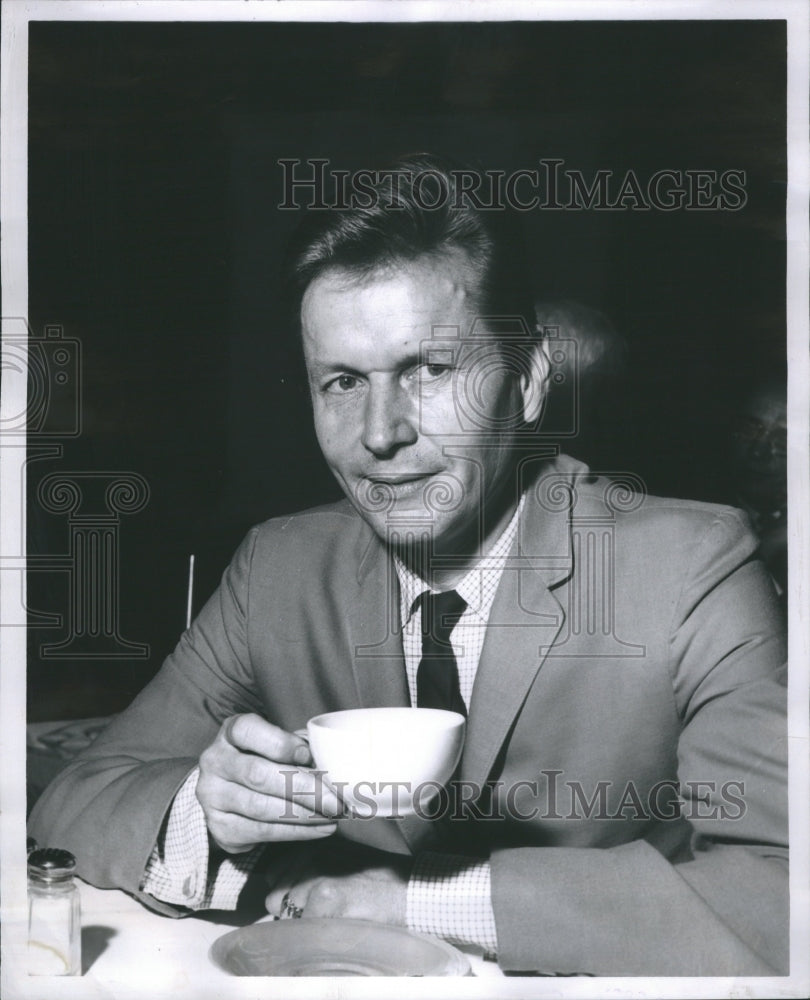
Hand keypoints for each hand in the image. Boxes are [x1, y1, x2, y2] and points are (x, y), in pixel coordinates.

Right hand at [196, 713, 341, 853]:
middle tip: (335, 800)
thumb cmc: (265, 759)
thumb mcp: (277, 743)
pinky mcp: (220, 827)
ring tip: (332, 815)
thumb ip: (299, 748)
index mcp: (230, 732)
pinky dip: (296, 832)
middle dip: (303, 789)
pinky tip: (319, 828)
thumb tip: (332, 765)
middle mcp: (215, 762)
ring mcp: (213, 796)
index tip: (308, 755)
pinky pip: (261, 832)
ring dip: (303, 814)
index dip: (280, 743)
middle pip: (258, 775)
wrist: (232, 791)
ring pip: (261, 807)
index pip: (248, 731)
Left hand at [264, 841, 411, 924]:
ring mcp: (317, 872)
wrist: (410, 888)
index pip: (273, 876)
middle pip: (275, 898)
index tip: (308, 901)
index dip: (288, 895)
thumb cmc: (376, 880)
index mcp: (311, 844)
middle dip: (292, 911)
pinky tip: (339, 924)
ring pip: (287, 914)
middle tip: (324, 912)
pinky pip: (303, 927)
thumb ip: (305, 873)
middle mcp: (309, 852)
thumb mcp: (338, 863)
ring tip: (335, 916)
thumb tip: (275, 897)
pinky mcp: (327, 895)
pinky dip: (316, 934)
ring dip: (305, 922)